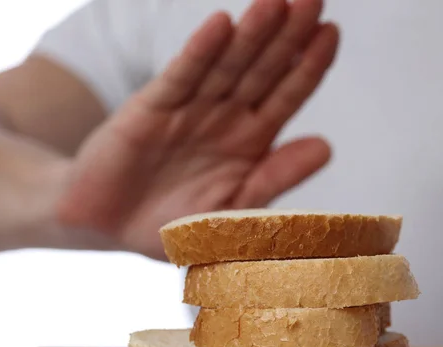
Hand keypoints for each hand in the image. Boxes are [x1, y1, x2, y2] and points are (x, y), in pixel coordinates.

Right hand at [56, 0, 339, 259]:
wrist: (110, 227)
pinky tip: (221, 26)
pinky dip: (199, 53)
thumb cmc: (176, 223)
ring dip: (250, 35)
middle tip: (314, 0)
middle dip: (288, 36)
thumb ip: (276, 177)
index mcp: (251, 140)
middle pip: (263, 70)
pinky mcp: (150, 108)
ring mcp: (189, 109)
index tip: (331, 33)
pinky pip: (180, 77)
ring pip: (226, 66)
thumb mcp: (234, 210)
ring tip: (275, 4)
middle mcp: (225, 117)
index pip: (287, 95)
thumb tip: (326, 146)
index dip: (309, 66)